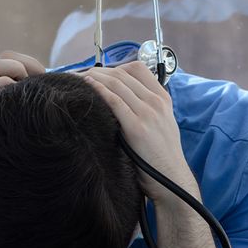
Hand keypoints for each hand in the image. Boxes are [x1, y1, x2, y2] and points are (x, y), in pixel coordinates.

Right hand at [0, 51, 44, 196]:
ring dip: (14, 71)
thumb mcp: (17, 124)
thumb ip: (30, 109)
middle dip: (27, 64)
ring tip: (26, 91)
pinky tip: (15, 105)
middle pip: (6, 57)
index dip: (33, 64)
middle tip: (39, 82)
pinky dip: (3, 87)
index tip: (47, 83)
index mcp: (0, 89)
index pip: (15, 60)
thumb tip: (63, 104)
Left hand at [83, 61, 196, 203]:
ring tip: (76, 79)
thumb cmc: (160, 157)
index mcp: (163, 99)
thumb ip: (145, 108)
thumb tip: (118, 98)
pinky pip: (114, 101)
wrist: (171, 181)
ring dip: (93, 77)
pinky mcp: (137, 128)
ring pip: (117, 83)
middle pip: (123, 74)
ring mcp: (148, 114)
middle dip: (97, 70)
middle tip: (78, 73)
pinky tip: (87, 88)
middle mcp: (157, 102)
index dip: (114, 66)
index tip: (97, 72)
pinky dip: (99, 90)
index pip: (137, 68)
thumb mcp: (160, 125)